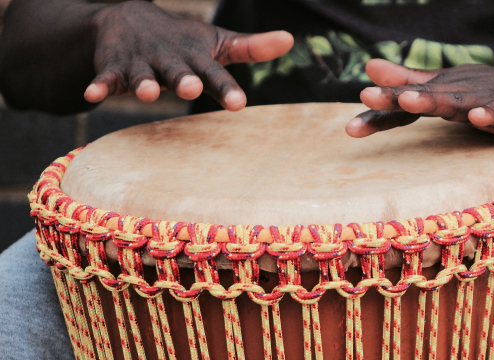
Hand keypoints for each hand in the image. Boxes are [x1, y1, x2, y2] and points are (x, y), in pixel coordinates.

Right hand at [85, 1, 292, 109]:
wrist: (131, 17)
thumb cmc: (184, 41)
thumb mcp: (217, 43)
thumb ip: (251, 48)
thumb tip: (291, 38)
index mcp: (197, 58)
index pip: (215, 74)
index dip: (226, 88)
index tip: (239, 104)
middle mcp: (170, 59)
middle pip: (178, 71)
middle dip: (183, 79)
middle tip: (191, 88)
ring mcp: (141, 62)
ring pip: (141, 74)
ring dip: (143, 82)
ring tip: (146, 92)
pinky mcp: (115, 66)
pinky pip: (106, 76)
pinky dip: (100, 83)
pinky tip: (93, 94)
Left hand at [346, 58, 493, 142]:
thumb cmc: (487, 90)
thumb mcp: (445, 87)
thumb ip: (407, 81)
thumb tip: (369, 69)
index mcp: (440, 92)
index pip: (404, 103)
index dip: (378, 114)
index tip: (350, 128)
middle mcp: (457, 93)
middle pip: (423, 97)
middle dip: (395, 98)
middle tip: (367, 96)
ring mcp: (485, 101)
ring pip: (457, 102)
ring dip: (434, 100)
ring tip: (410, 99)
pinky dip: (490, 114)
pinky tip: (479, 117)